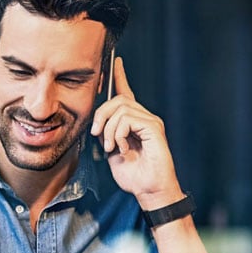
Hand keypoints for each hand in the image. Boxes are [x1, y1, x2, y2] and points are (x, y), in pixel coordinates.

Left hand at [90, 57, 182, 209]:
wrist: (149, 191)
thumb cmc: (134, 176)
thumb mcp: (112, 152)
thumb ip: (106, 134)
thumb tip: (97, 124)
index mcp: (134, 122)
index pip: (127, 93)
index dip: (120, 77)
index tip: (115, 62)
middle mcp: (144, 118)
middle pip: (117, 99)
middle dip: (101, 115)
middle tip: (97, 135)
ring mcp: (151, 122)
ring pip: (121, 109)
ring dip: (109, 130)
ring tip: (112, 147)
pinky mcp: (154, 128)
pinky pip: (128, 119)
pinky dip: (119, 134)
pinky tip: (122, 148)